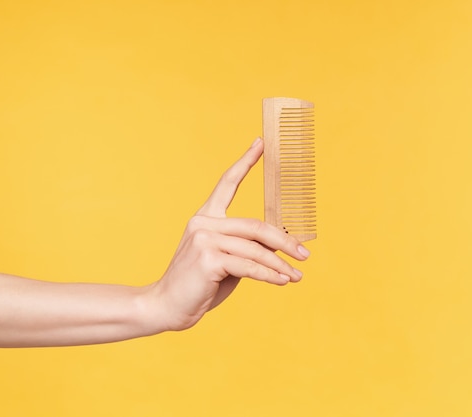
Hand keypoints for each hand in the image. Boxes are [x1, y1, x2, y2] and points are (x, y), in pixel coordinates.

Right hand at [149, 138, 309, 331]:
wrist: (167, 307)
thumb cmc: (199, 285)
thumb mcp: (226, 261)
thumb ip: (246, 248)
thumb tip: (282, 246)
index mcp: (206, 217)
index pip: (227, 183)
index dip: (245, 162)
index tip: (261, 143)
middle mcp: (204, 223)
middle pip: (255, 226)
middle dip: (284, 241)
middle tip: (304, 254)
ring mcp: (204, 239)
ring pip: (255, 249)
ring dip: (280, 265)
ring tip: (296, 275)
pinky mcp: (207, 259)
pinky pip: (249, 266)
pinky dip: (269, 275)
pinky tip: (282, 281)